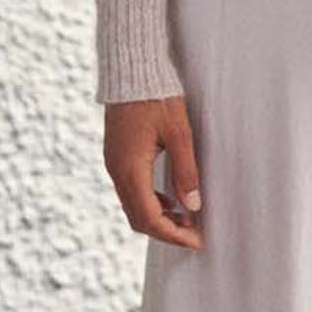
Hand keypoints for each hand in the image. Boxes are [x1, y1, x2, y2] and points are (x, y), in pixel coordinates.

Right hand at [103, 96, 204, 250]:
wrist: (131, 70)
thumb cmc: (157, 97)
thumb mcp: (179, 132)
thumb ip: (186, 170)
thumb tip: (193, 207)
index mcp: (130, 169)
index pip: (150, 218)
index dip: (174, 234)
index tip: (197, 241)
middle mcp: (117, 172)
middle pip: (138, 218)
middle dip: (166, 231)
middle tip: (194, 233)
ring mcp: (114, 164)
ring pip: (133, 206)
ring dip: (158, 217)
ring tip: (187, 217)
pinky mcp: (117, 156)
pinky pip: (131, 190)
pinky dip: (151, 201)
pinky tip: (171, 197)